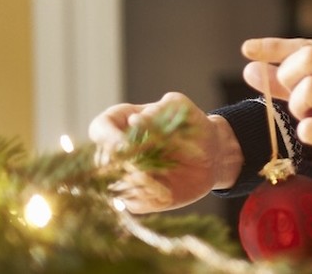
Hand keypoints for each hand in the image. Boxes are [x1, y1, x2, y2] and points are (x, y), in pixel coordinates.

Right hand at [88, 92, 243, 213]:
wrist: (211, 154)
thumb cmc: (192, 126)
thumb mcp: (182, 108)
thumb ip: (162, 107)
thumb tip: (135, 121)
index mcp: (120, 123)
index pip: (99, 129)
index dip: (108, 137)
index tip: (126, 143)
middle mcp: (117, 152)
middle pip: (103, 161)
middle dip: (123, 165)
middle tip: (145, 167)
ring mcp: (126, 176)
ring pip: (115, 185)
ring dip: (136, 184)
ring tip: (160, 179)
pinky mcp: (138, 198)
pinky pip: (132, 204)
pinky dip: (147, 199)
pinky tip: (166, 192)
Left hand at [242, 38, 311, 206]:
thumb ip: (290, 82)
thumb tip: (250, 67)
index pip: (310, 44)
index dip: (275, 46)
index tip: (248, 49)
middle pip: (310, 57)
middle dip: (288, 75)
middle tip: (293, 96)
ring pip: (310, 87)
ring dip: (296, 104)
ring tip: (306, 115)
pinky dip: (304, 131)